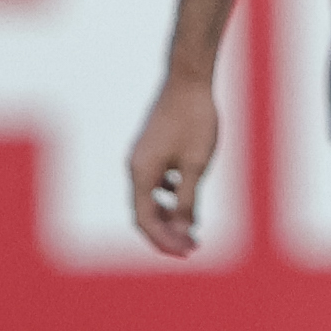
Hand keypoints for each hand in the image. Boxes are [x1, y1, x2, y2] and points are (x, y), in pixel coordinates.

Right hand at [127, 74, 218, 255]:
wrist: (188, 79)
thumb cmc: (195, 120)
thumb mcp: (196, 165)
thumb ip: (187, 199)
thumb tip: (182, 230)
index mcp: (141, 173)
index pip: (146, 221)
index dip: (165, 241)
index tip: (188, 251)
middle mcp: (135, 167)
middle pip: (144, 212)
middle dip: (167, 232)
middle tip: (193, 246)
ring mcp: (140, 156)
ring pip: (149, 197)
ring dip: (168, 215)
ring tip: (192, 228)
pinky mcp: (150, 147)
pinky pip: (154, 181)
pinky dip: (168, 195)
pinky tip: (185, 196)